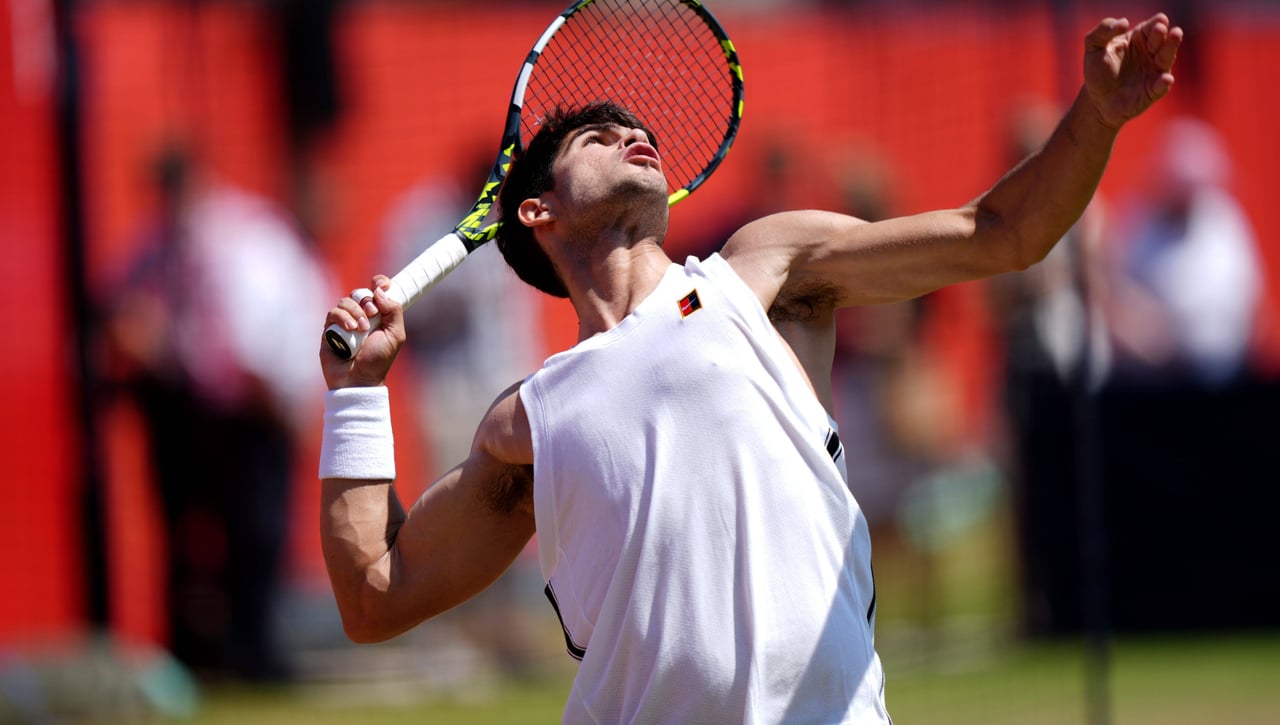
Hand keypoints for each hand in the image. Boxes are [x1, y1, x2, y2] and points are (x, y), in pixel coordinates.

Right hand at [320, 275, 405, 388]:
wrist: (358, 379)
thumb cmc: (378, 360)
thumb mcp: (395, 335)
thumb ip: (393, 310)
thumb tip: (379, 290)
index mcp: (378, 316)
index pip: (377, 290)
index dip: (379, 282)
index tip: (382, 284)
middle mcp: (361, 316)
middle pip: (360, 293)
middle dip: (366, 300)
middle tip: (372, 314)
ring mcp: (344, 322)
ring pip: (346, 301)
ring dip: (355, 312)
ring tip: (361, 329)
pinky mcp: (330, 329)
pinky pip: (333, 312)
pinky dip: (343, 317)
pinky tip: (350, 329)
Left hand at [1083, 13, 1182, 128]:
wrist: (1096, 100)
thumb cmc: (1097, 71)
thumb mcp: (1094, 47)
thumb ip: (1102, 32)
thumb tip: (1123, 22)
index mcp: (1139, 39)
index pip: (1152, 27)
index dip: (1157, 23)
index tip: (1158, 22)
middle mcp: (1151, 53)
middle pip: (1163, 40)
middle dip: (1163, 34)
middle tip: (1159, 29)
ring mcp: (1155, 72)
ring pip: (1167, 58)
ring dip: (1170, 49)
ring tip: (1175, 37)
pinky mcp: (1153, 91)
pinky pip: (1161, 86)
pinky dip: (1164, 83)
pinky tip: (1165, 79)